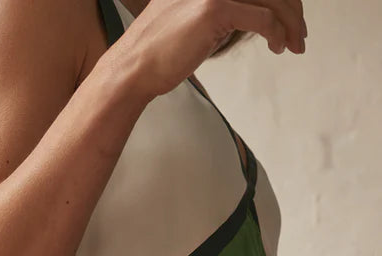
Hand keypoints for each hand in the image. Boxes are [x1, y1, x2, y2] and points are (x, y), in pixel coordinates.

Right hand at [124, 0, 306, 98]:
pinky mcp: (215, 8)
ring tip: (295, 45)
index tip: (291, 16)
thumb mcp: (192, 18)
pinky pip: (262, 18)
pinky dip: (276, 33)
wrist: (133, 69)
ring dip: (290, 24)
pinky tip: (277, 47)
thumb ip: (221, 9)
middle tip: (300, 34)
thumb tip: (254, 15)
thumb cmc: (159, 52)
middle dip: (293, 9)